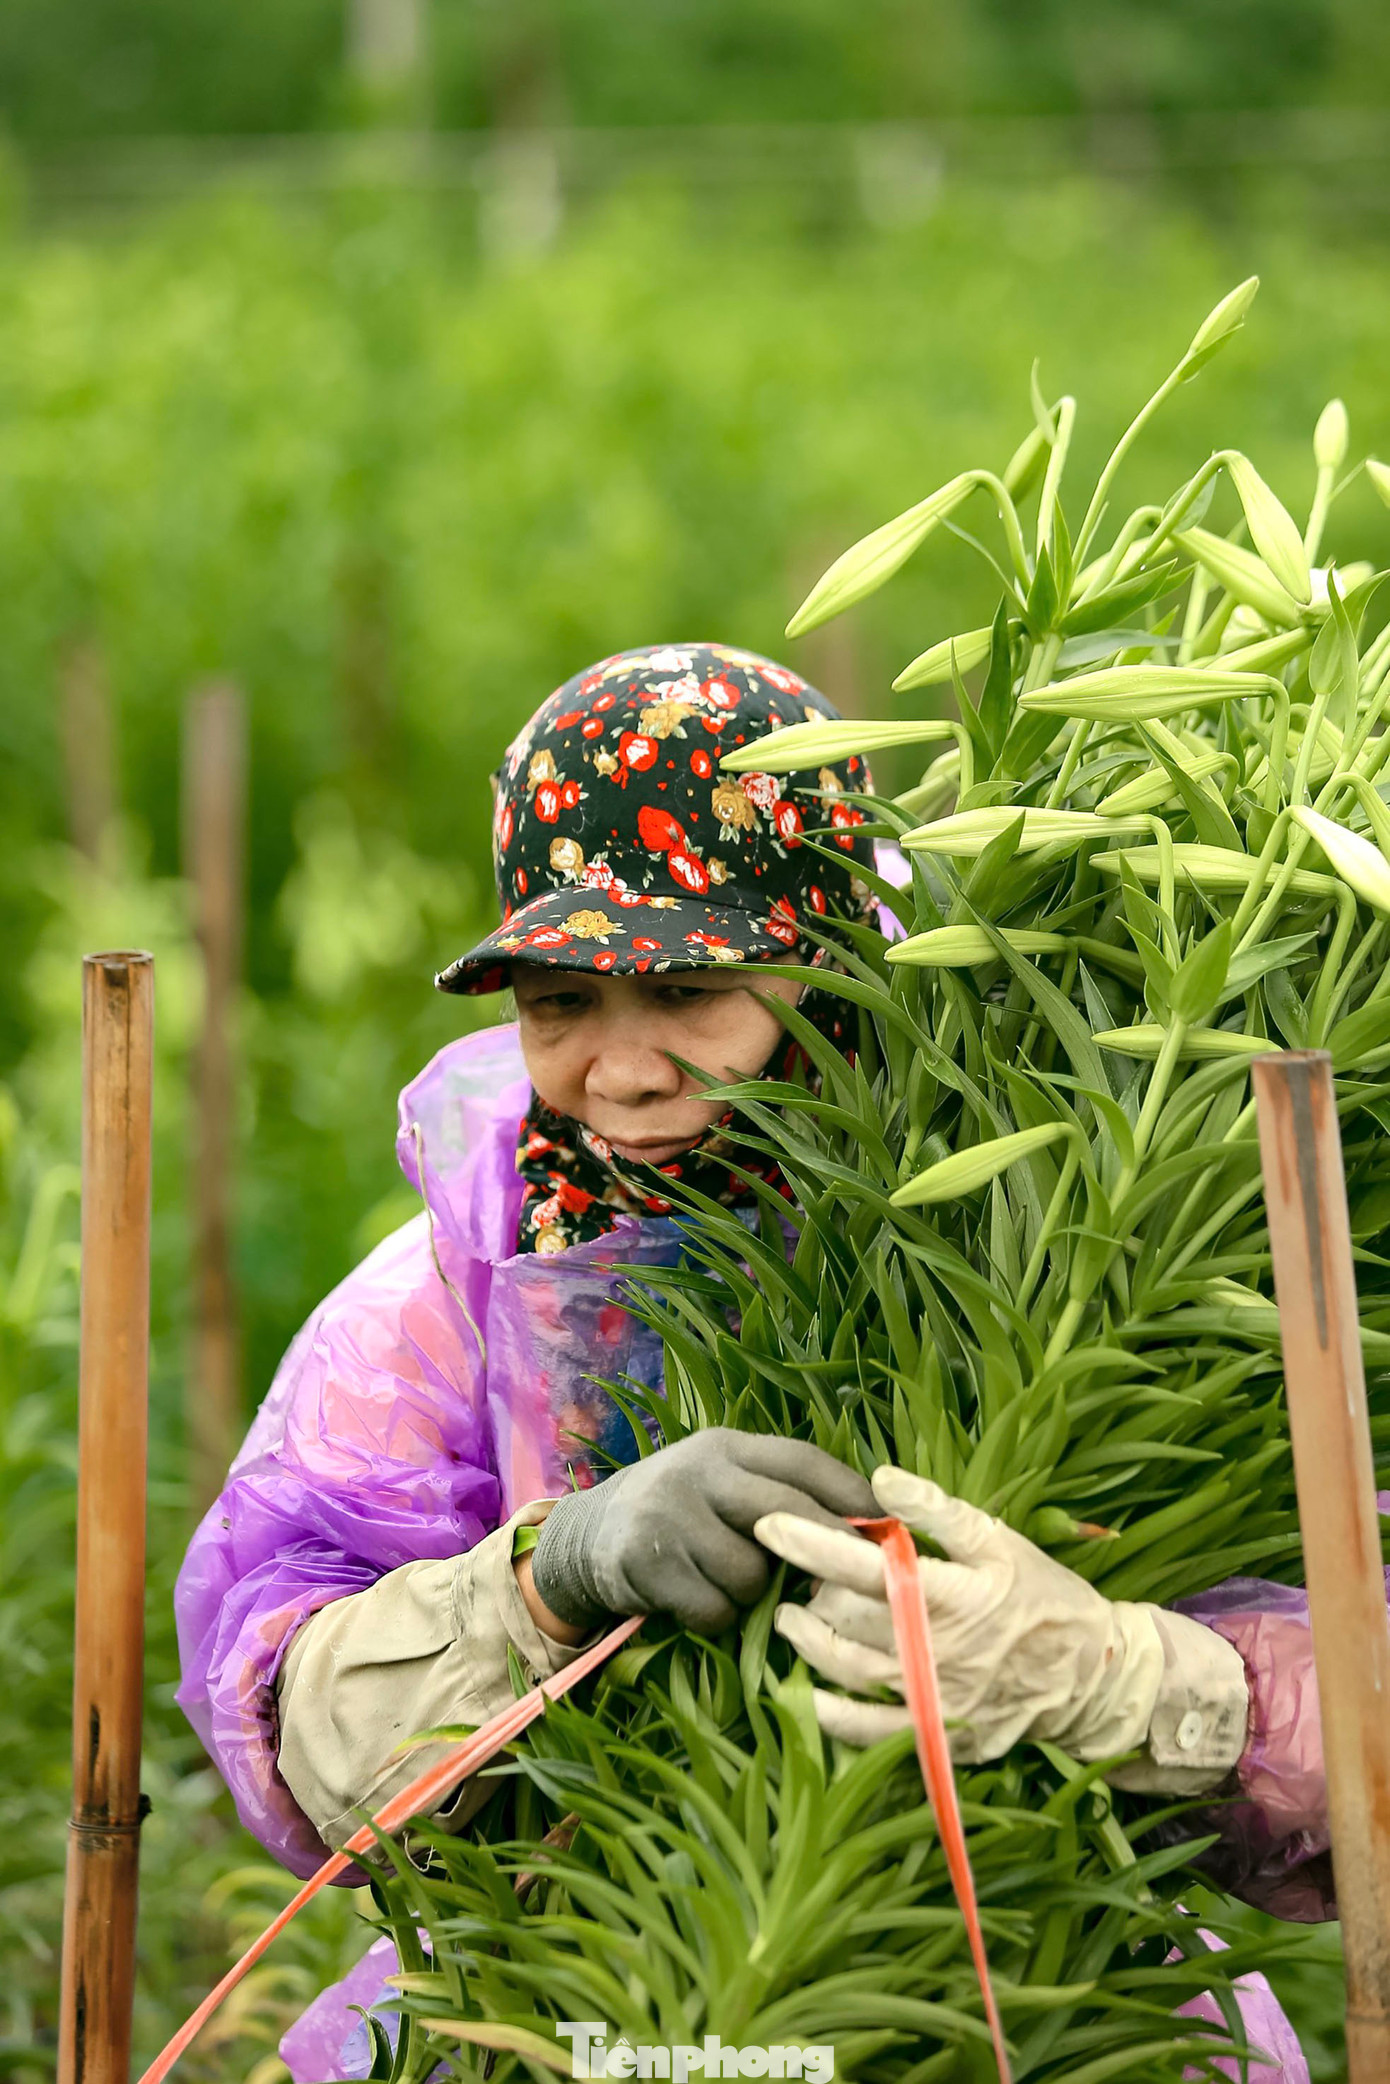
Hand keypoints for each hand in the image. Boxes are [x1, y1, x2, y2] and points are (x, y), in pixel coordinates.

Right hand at [529, 1428, 874, 1634]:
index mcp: (726, 1446)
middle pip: (785, 1512)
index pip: (801, 1461)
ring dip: (752, 1594)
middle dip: (825, 1549)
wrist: (587, 1536)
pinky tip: (696, 1603)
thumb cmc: (680, 1512)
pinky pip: (712, 1607)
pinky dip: (715, 1616)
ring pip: (750, 1572)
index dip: (850, 1492)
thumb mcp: (720, 1483)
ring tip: (730, 1586)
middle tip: (848, 1581)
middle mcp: (698, 1471)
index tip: (889, 1524)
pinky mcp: (645, 1562)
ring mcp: (668, 1514)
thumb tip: (865, 1528)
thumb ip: (774, 1494)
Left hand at [755, 1463, 1166, 1761]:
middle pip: (848, 1618)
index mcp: (954, 1593)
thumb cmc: (1044, 1597)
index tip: (768, 1523)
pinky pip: (871, 1733)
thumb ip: (938, 1511)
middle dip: (811, 1591)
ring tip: (792, 1620)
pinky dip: (832, 1715)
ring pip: (849, 1670)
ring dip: (808, 1644)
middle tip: (798, 1574)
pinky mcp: (938, 1737)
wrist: (1093, 1677)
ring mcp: (936, 1700)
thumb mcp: (1000, 1540)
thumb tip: (881, 1478)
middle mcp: (938, 1651)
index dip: (811, 1543)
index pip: (865, 1564)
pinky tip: (807, 1695)